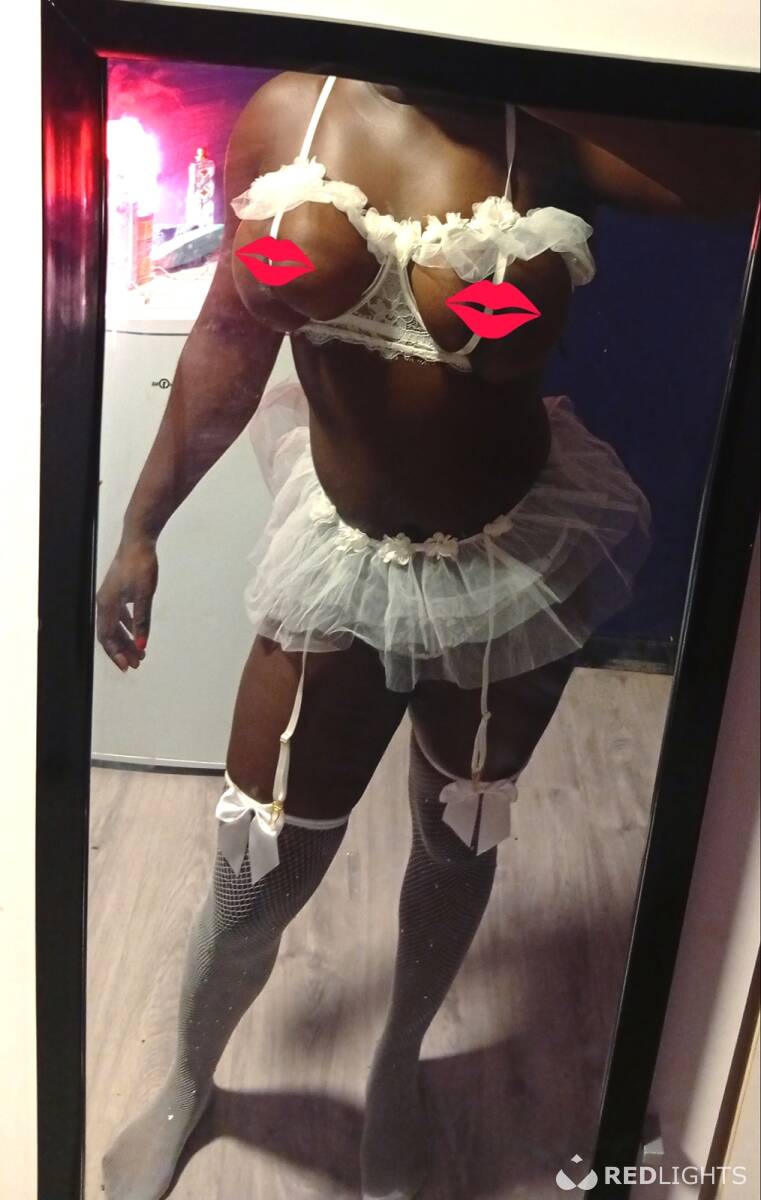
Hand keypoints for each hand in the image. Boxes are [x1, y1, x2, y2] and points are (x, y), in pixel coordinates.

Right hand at [96, 536, 157, 671]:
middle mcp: (104, 602)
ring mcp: (110, 595)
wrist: (138, 540)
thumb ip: (142, 622)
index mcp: (106, 605)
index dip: (117, 653)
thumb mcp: (145, 596)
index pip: (107, 637)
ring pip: (115, 625)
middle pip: (110, 634)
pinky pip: (119, 615)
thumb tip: (142, 646)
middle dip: (122, 650)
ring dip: (126, 640)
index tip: (128, 666)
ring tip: (140, 652)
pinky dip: (128, 626)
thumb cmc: (141, 566)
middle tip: (137, 664)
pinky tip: (138, 632)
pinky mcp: (118, 590)